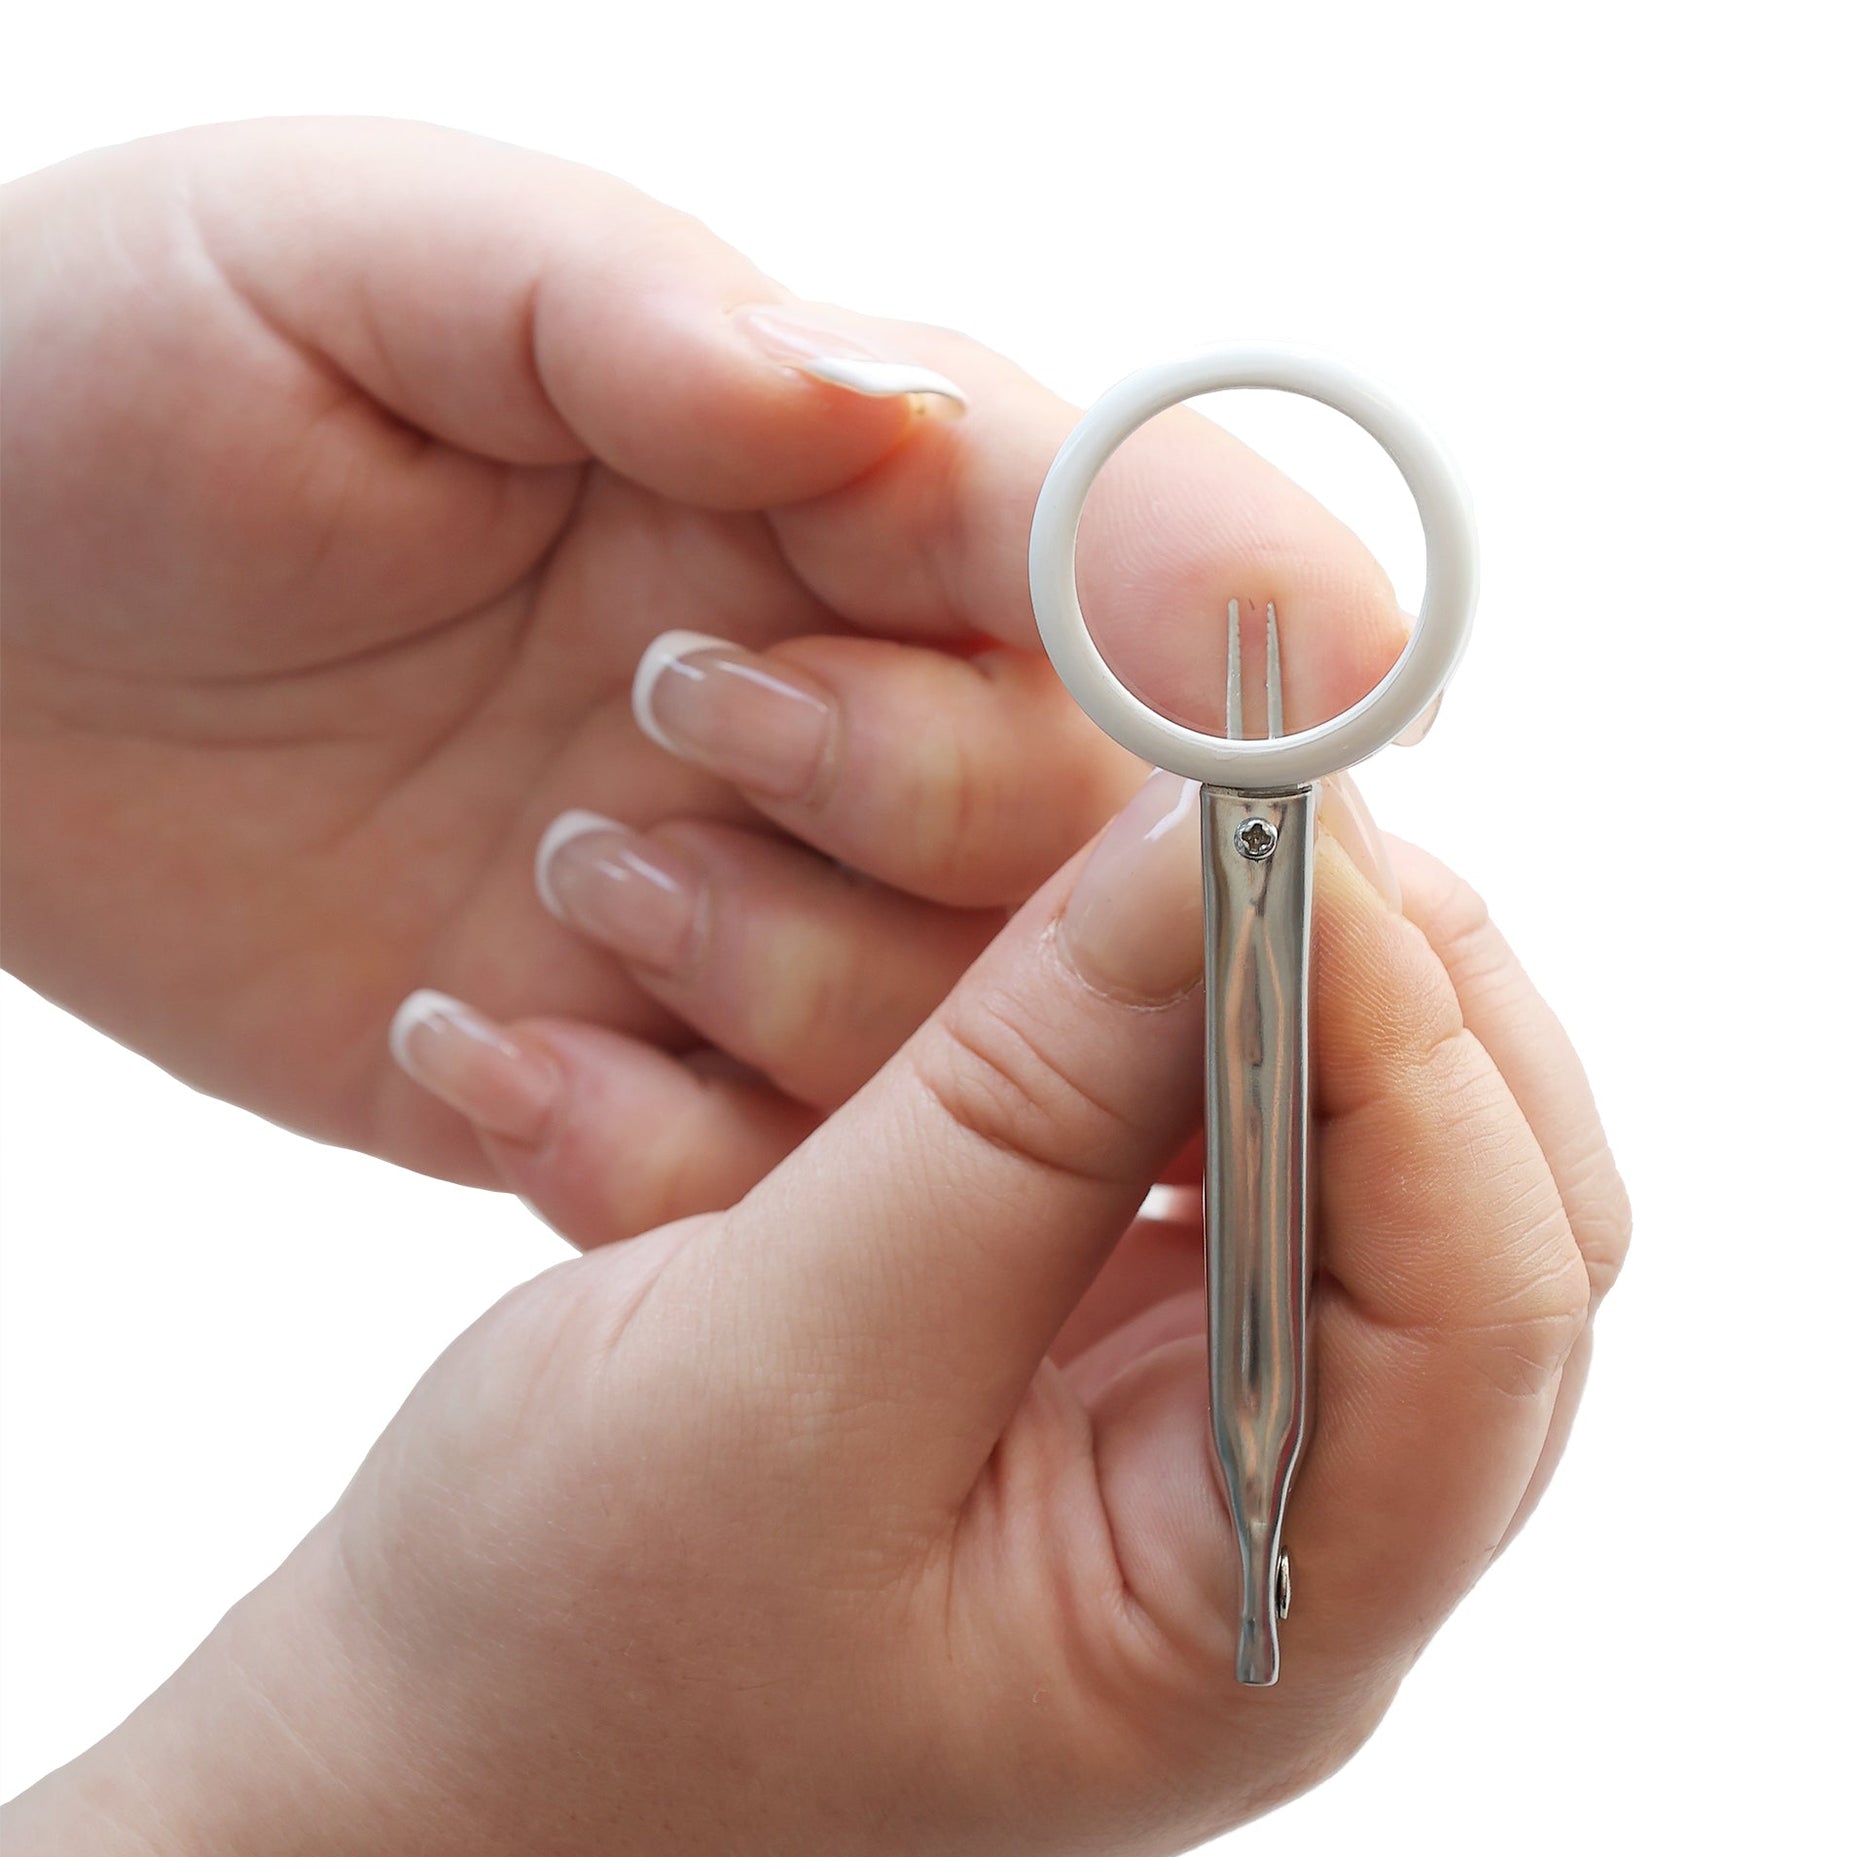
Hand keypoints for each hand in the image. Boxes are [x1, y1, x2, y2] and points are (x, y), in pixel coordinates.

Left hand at [1, 116, 1400, 1205]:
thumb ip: (624, 314)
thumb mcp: (351, 266)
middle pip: (1079, 818)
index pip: (1096, 538)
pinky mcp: (646, 1072)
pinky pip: (760, 1183)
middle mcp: (838, 695)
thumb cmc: (122, 378)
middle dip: (926, 798)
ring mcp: (756, 905)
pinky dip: (657, 1158)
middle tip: (672, 719)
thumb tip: (881, 401)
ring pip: (958, 1030)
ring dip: (791, 980)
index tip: (1318, 674)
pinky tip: (478, 1054)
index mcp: (815, 467)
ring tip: (555, 871)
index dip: (1205, 608)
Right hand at [6, 774, 1628, 1856]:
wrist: (443, 1783)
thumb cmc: (566, 1662)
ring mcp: (1206, 1450)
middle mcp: (1286, 1535)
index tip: (1278, 832)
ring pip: (1370, 1177)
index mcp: (1260, 1622)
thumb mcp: (773, 1373)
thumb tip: (1198, 856)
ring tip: (1169, 861)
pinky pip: (1233, 1172)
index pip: (1480, 1299)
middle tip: (1246, 815)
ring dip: (1296, 1001)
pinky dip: (1187, 1042)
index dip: (1412, 1036)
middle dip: (1391, 995)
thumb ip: (1003, 1115)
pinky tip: (1088, 963)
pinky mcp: (1115, 1375)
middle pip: (1477, 1216)